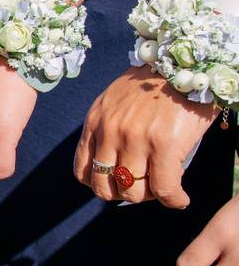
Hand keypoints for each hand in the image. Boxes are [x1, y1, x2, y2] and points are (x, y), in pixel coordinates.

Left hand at [74, 66, 216, 206]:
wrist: (183, 65)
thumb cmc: (151, 85)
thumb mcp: (114, 102)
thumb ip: (107, 129)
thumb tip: (110, 164)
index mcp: (95, 122)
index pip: (82, 170)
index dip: (100, 185)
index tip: (116, 185)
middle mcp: (110, 132)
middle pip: (105, 186)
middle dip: (123, 194)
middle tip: (143, 189)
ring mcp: (136, 138)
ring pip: (133, 191)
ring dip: (150, 198)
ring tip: (163, 190)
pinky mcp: (164, 144)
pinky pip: (164, 187)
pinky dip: (173, 200)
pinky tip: (180, 199)